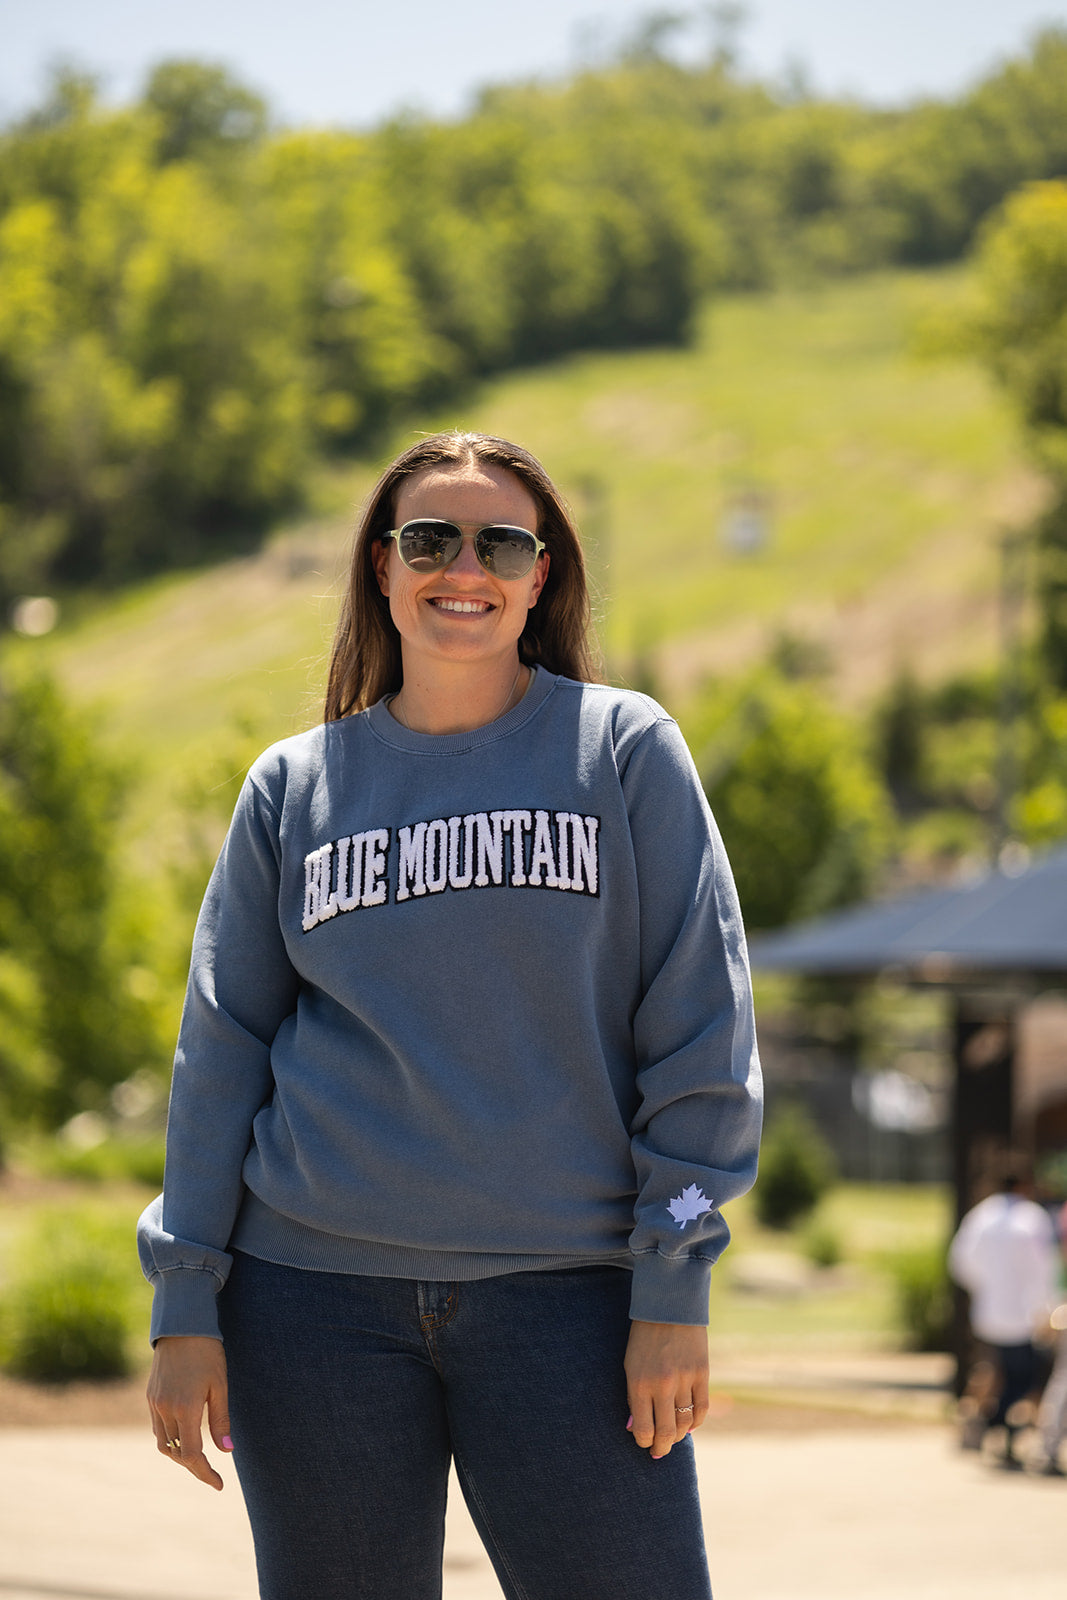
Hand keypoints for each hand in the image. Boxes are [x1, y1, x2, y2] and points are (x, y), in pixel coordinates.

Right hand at [147, 1336, 232, 1490]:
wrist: (182, 1325)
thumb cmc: (207, 1353)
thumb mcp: (220, 1385)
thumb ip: (221, 1420)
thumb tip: (226, 1452)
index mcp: (186, 1408)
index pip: (193, 1454)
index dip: (205, 1472)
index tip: (219, 1484)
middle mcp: (165, 1409)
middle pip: (177, 1453)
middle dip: (194, 1467)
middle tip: (211, 1474)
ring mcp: (155, 1403)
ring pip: (163, 1443)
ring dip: (179, 1455)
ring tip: (198, 1459)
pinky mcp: (150, 1396)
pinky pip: (157, 1428)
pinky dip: (169, 1439)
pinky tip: (183, 1437)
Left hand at [624, 1320, 709, 1459]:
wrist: (669, 1305)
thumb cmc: (643, 1337)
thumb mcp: (630, 1364)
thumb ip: (633, 1397)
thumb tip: (635, 1428)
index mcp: (639, 1382)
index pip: (642, 1429)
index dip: (643, 1442)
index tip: (643, 1442)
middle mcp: (662, 1384)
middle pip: (665, 1432)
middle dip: (661, 1447)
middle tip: (659, 1452)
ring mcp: (684, 1379)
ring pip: (685, 1423)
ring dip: (678, 1435)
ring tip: (673, 1437)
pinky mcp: (703, 1373)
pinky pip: (702, 1409)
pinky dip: (696, 1422)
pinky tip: (690, 1425)